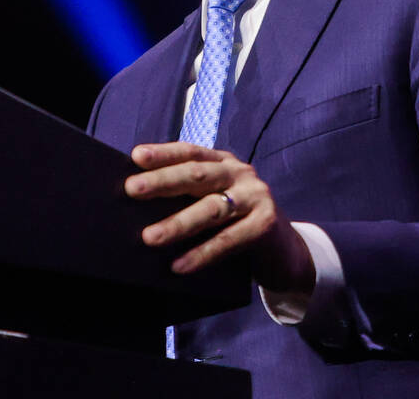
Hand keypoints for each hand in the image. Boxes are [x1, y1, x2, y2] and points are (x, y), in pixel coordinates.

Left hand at [124, 142, 314, 292]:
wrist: (285, 253)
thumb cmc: (237, 225)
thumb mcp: (215, 202)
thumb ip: (189, 196)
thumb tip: (140, 205)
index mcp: (223, 162)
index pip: (190, 152)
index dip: (164, 153)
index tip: (136, 156)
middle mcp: (240, 173)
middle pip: (197, 175)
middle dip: (163, 181)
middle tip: (132, 189)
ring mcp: (256, 196)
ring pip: (211, 208)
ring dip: (178, 224)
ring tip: (149, 237)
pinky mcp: (266, 224)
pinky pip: (229, 240)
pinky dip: (202, 254)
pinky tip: (179, 266)